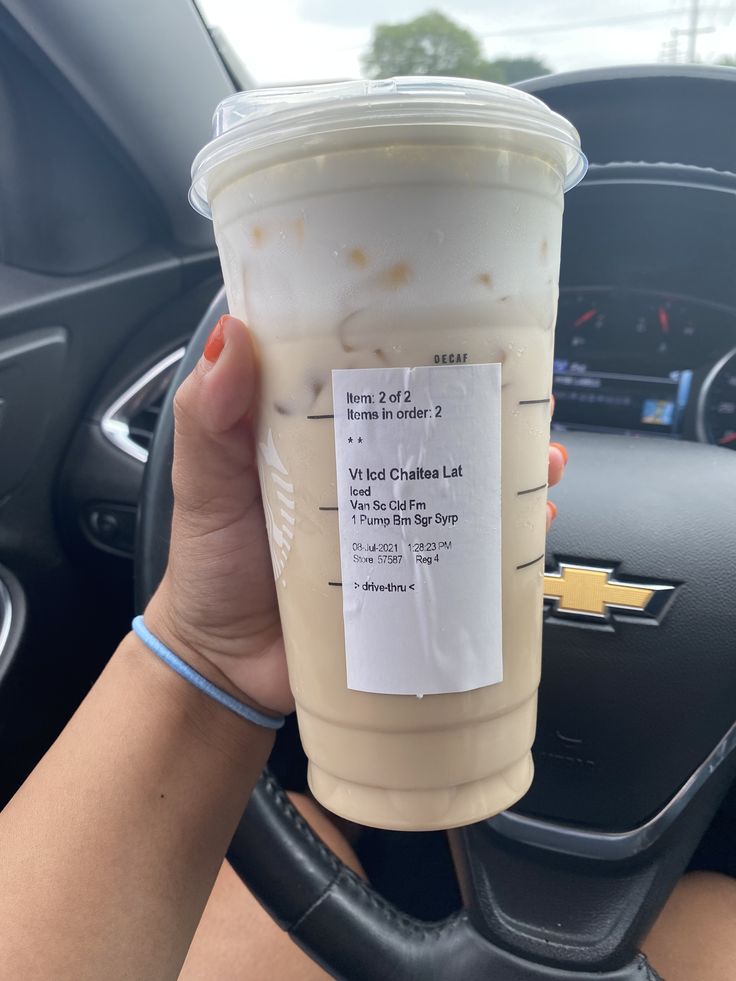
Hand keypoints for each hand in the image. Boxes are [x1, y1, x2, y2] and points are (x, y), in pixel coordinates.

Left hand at [145, 315, 566, 714]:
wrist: (226, 665)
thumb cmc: (212, 566)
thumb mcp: (205, 484)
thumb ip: (208, 420)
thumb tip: (231, 339)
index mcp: (324, 440)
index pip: (381, 382)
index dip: (426, 354)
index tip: (466, 332)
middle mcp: (370, 478)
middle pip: (442, 432)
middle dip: (493, 412)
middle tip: (525, 404)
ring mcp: (396, 531)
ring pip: (467, 489)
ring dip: (512, 472)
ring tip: (543, 464)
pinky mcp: (412, 584)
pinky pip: (469, 558)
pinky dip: (507, 543)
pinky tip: (528, 530)